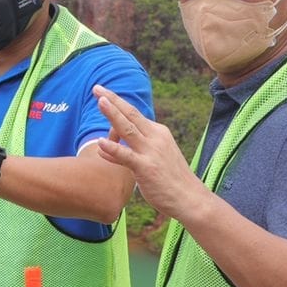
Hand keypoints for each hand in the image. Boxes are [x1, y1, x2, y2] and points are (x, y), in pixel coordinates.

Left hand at [92, 86, 207, 219]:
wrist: (190, 198)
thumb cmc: (169, 180)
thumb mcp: (152, 158)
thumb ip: (128, 150)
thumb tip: (102, 147)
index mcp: (158, 132)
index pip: (134, 114)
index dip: (117, 102)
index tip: (103, 92)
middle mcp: (155, 137)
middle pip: (130, 114)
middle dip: (113, 100)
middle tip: (96, 88)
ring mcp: (151, 152)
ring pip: (128, 129)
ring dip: (113, 114)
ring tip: (99, 102)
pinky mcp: (146, 168)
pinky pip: (126, 156)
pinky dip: (113, 149)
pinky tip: (99, 143)